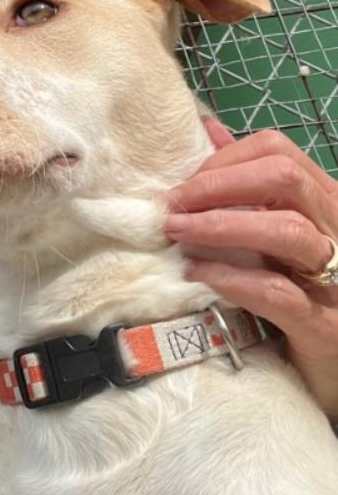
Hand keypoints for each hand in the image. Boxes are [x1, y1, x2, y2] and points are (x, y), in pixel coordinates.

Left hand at [165, 119, 337, 418]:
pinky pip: (276, 292)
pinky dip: (231, 278)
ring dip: (220, 226)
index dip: (225, 160)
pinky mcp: (324, 323)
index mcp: (326, 201)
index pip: (279, 152)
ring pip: (285, 230)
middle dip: (218, 185)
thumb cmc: (304, 291)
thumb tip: (210, 132)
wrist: (337, 362)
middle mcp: (337, 228)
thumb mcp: (282, 232)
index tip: (184, 185)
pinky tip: (197, 275)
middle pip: (284, 178)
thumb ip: (251, 185)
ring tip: (177, 233)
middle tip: (173, 206)